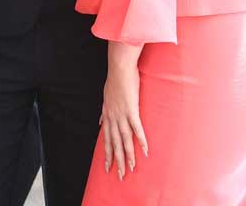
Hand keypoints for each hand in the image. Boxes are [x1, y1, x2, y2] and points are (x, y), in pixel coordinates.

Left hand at [100, 47, 147, 180]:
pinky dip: (141, 140)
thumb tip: (100, 122)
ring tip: (131, 168)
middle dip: (116, 160)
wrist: (119, 67)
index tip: (107, 166)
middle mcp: (112, 117)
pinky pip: (137, 128)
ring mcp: (122, 114)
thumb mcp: (105, 98)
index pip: (106, 138)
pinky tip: (145, 151)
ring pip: (124, 139)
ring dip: (128, 155)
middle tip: (119, 176)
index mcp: (107, 115)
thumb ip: (104, 112)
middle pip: (114, 143)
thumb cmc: (115, 81)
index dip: (107, 153)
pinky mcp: (132, 110)